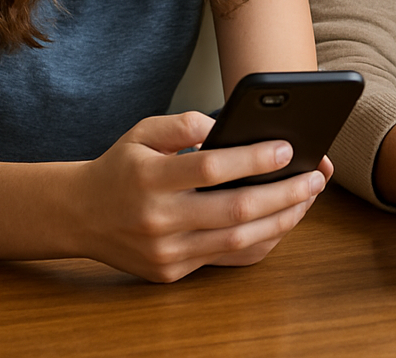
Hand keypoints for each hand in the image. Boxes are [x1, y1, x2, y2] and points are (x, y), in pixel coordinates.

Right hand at [71, 111, 326, 281]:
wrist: (80, 215)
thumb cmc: (121, 166)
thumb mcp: (141, 131)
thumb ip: (180, 124)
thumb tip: (218, 123)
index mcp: (149, 179)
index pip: (211, 169)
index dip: (253, 159)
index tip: (287, 148)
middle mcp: (158, 220)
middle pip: (235, 210)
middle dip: (283, 194)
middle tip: (315, 177)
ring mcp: (166, 252)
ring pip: (237, 241)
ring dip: (281, 219)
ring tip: (307, 198)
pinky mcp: (172, 272)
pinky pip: (228, 261)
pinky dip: (261, 242)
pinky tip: (282, 222)